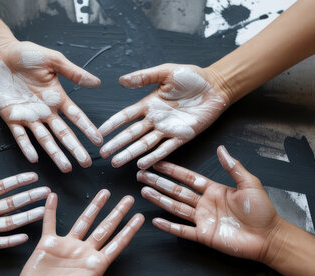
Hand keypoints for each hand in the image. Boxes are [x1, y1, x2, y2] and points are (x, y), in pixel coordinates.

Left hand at [0, 41, 102, 171]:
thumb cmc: (26, 54)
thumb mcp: (53, 60)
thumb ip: (73, 72)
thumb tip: (97, 82)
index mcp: (57, 97)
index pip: (76, 116)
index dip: (87, 128)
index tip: (99, 141)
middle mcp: (45, 111)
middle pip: (63, 133)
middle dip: (75, 148)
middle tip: (86, 163)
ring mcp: (29, 116)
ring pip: (44, 139)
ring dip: (55, 154)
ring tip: (66, 168)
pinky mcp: (11, 118)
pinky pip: (20, 136)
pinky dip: (26, 147)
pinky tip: (34, 158)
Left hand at [0, 160, 49, 258]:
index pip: (0, 188)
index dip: (16, 182)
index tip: (32, 176)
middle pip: (10, 204)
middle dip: (28, 197)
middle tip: (46, 192)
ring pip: (8, 222)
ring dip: (26, 217)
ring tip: (42, 211)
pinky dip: (10, 240)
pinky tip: (24, 237)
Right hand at [11, 190, 144, 275]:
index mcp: (96, 265)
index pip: (117, 243)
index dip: (129, 230)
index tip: (139, 218)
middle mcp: (84, 252)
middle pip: (105, 228)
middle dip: (117, 213)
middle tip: (128, 199)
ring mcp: (67, 246)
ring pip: (84, 221)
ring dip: (94, 206)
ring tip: (104, 192)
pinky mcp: (48, 244)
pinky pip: (50, 223)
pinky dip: (51, 210)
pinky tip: (53, 197)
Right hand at [99, 64, 229, 168]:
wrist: (216, 86)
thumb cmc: (192, 77)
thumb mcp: (165, 72)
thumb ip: (144, 77)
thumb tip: (121, 81)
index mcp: (149, 104)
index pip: (125, 116)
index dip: (112, 124)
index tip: (99, 132)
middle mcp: (155, 119)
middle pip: (131, 134)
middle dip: (117, 144)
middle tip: (103, 154)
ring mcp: (167, 129)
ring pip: (144, 144)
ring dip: (130, 153)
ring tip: (116, 162)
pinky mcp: (181, 136)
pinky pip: (165, 149)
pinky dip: (153, 157)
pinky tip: (142, 164)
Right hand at [137, 146, 281, 262]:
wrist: (269, 237)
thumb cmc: (262, 211)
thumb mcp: (249, 184)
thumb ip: (233, 167)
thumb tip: (221, 149)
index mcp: (214, 190)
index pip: (187, 178)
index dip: (172, 170)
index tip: (157, 163)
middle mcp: (205, 204)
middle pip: (176, 191)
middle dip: (158, 183)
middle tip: (141, 175)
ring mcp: (203, 220)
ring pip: (175, 207)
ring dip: (159, 199)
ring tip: (143, 192)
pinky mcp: (204, 235)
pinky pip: (182, 230)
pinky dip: (169, 226)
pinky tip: (156, 220)